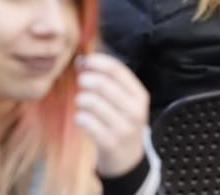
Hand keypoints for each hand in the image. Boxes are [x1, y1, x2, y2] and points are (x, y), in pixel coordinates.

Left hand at [74, 53, 148, 177]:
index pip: (116, 69)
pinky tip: (83, 119)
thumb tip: (81, 60)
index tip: (84, 61)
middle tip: (82, 83)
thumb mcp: (122, 99)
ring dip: (81, 99)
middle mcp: (134, 111)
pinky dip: (79, 117)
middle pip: (102, 84)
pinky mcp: (110, 142)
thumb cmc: (121, 120)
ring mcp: (123, 128)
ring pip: (90, 101)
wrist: (128, 158)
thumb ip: (105, 78)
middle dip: (86, 80)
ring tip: (83, 103)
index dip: (97, 61)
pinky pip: (85, 120)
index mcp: (139, 95)